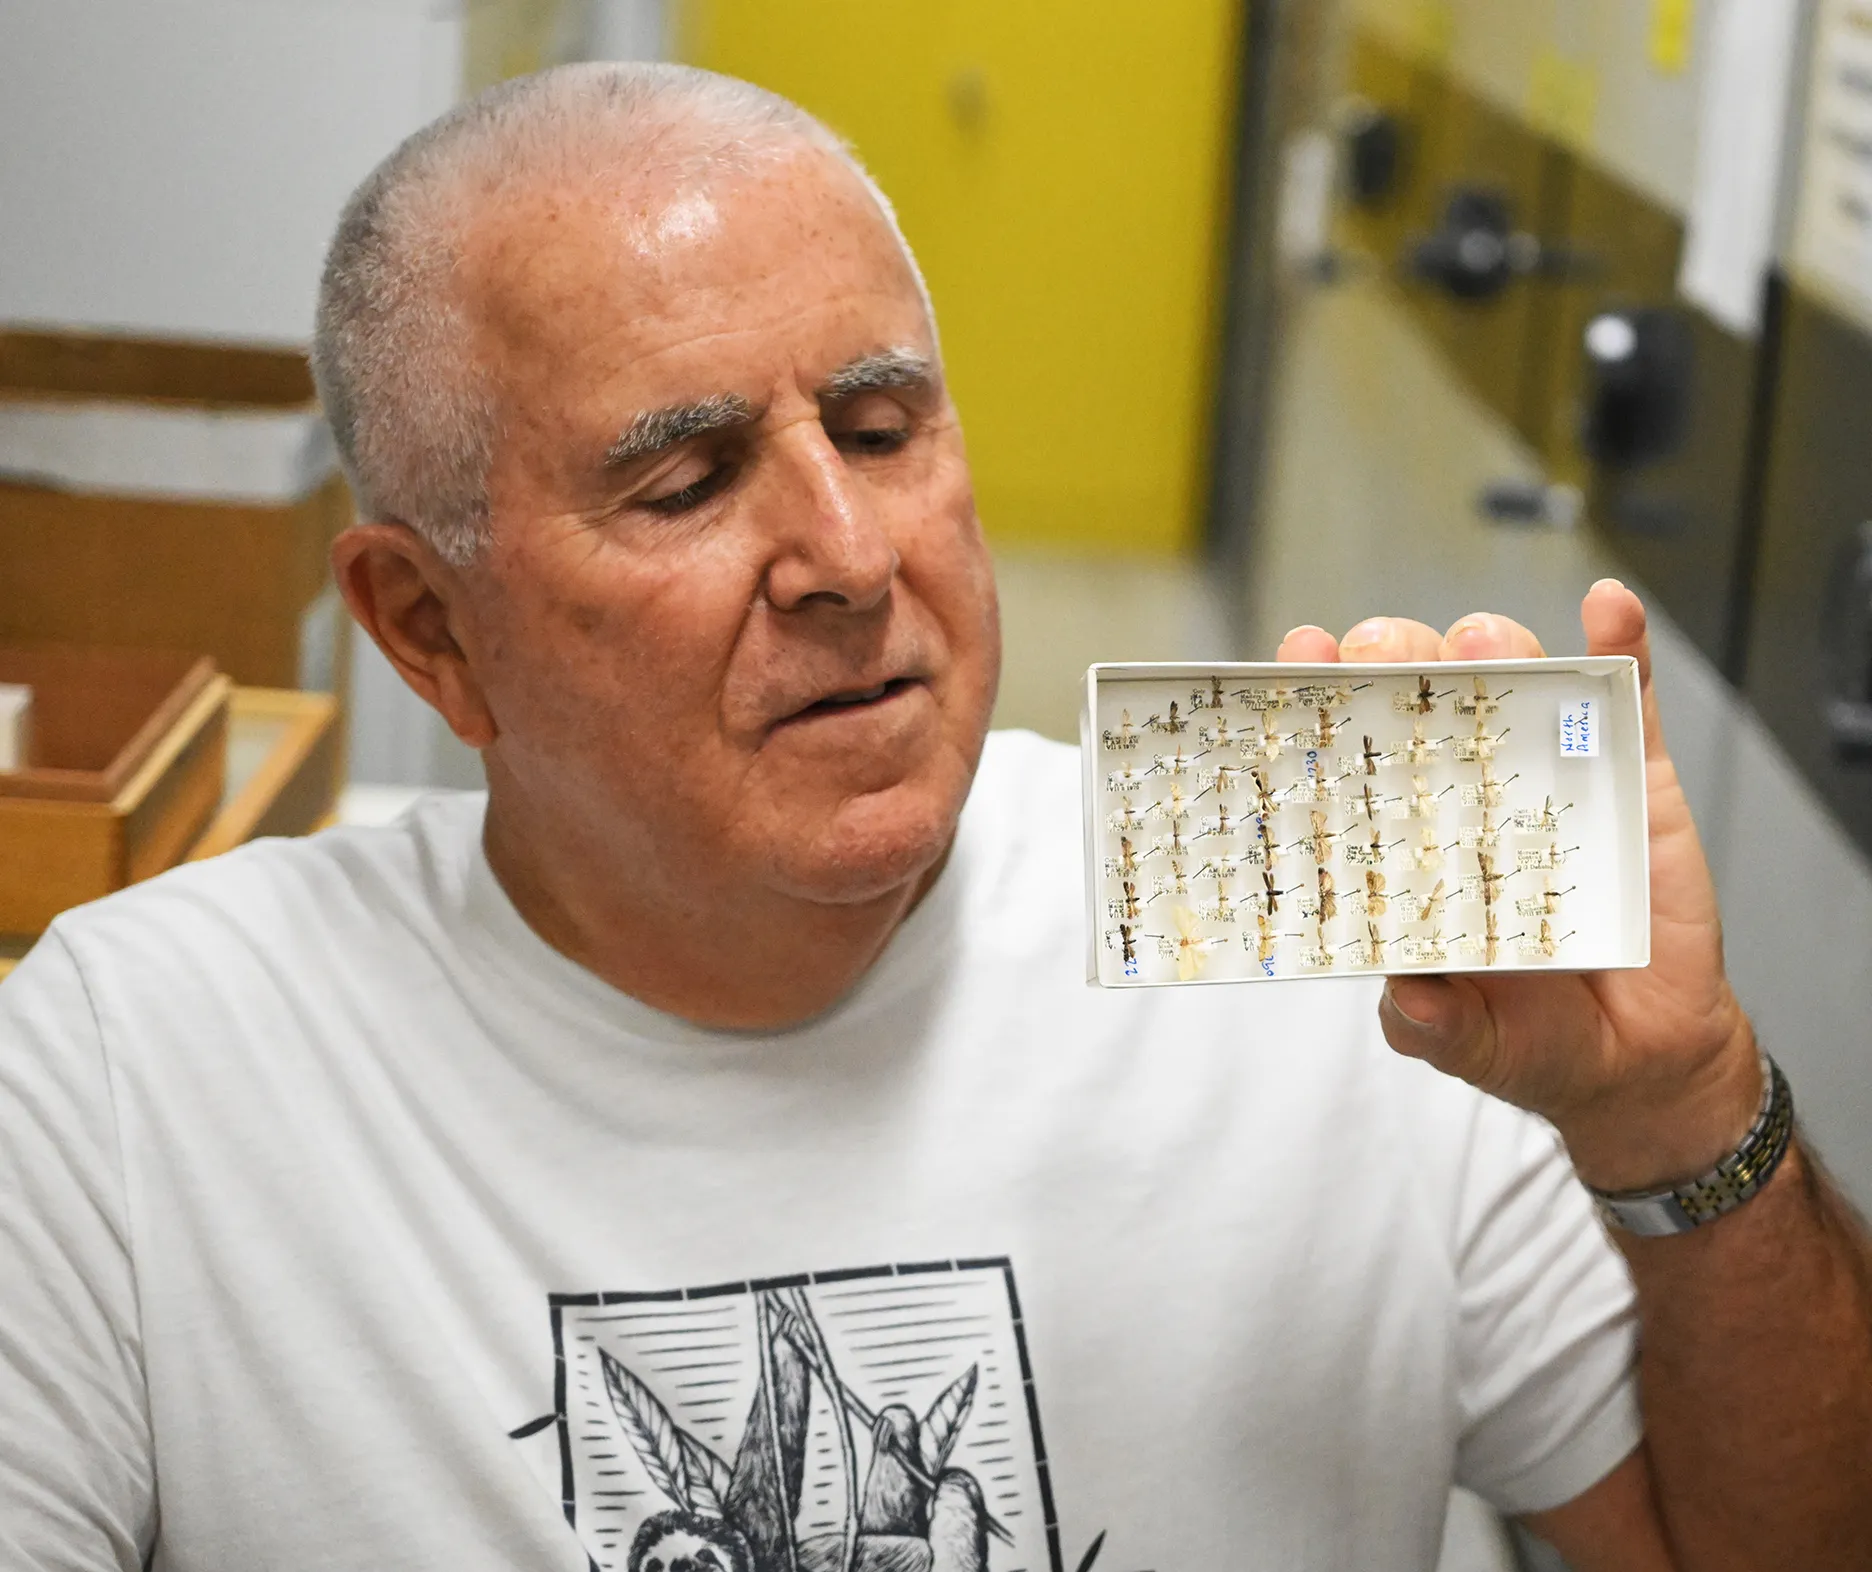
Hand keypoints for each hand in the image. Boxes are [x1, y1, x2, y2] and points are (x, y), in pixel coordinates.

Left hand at [1277, 580, 1761, 1191]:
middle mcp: (1464, 791)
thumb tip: (1407, 998)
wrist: (1640, 1059)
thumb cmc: (1531, 1037)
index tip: (1297, 659)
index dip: (1315, 701)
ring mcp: (1547, 772)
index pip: (1346, 754)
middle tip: (1386, 655)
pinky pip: (1627, 697)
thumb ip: (1435, 1025)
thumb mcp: (1469, 1042)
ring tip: (1481, 644)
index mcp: (1403, 841)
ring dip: (1492, 644)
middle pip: (1419, 692)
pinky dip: (1619, 644)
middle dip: (1394, 657)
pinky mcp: (1631, 775)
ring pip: (1511, 678)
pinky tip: (1609, 607)